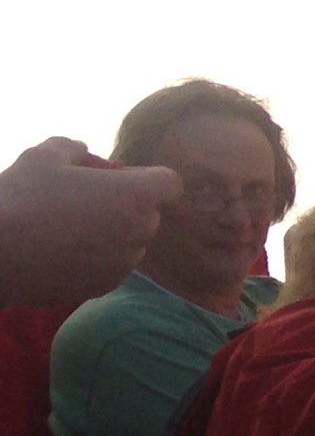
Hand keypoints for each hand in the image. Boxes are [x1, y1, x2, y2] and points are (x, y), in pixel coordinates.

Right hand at [0, 138, 183, 307]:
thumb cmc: (22, 198)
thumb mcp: (43, 156)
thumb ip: (72, 148)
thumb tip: (82, 150)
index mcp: (136, 195)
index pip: (170, 182)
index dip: (148, 177)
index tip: (120, 177)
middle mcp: (139, 232)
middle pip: (149, 213)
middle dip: (127, 205)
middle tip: (86, 199)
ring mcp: (123, 264)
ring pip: (131, 242)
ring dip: (112, 233)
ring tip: (70, 227)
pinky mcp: (103, 287)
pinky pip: (111, 266)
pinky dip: (97, 258)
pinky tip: (62, 251)